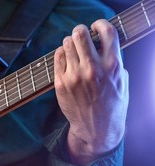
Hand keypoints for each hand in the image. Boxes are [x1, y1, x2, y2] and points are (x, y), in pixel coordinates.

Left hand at [54, 19, 128, 165]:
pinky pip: (57, 57)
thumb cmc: (111, 104)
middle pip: (81, 34)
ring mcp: (74, 76)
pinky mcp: (61, 83)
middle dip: (80, 31)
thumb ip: (114, 61)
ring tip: (73, 48)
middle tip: (80, 34)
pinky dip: (61, 54)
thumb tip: (103, 44)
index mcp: (112, 66)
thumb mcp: (122, 80)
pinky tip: (66, 58)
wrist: (96, 128)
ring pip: (66, 44)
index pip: (107, 32)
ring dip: (70, 42)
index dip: (100, 24)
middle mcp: (92, 69)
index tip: (96, 26)